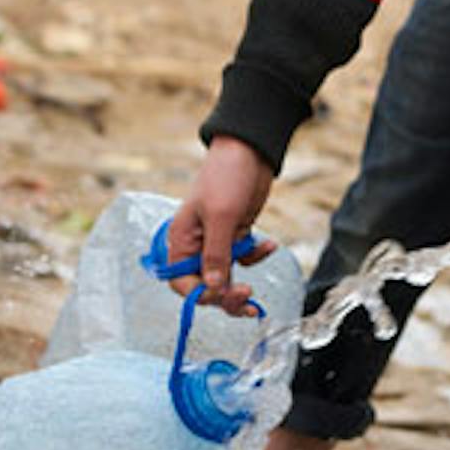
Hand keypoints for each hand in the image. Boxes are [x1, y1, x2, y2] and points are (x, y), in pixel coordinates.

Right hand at [167, 134, 274, 314]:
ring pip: (225, 277)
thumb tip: (213, 287)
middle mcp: (196, 245)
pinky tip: (269, 245)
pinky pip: (244, 258)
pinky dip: (256, 257)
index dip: (199, 294)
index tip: (221, 294)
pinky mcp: (237, 235)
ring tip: (255, 297)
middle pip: (205, 284)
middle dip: (224, 296)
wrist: (251, 151)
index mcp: (182, 240)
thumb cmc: (227, 176)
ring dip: (240, 288)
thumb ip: (216, 253)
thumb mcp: (221, 215)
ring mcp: (218, 241)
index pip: (181, 281)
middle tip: (246, 298)